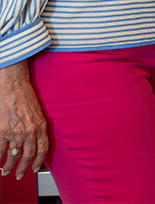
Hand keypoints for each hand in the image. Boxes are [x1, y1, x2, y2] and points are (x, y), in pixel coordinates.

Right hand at [0, 62, 47, 179]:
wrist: (12, 87)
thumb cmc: (25, 96)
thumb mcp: (38, 112)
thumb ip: (37, 127)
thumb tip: (35, 140)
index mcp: (41, 126)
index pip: (43, 149)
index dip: (39, 161)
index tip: (35, 168)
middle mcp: (29, 131)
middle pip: (28, 156)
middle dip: (23, 169)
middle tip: (20, 175)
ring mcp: (15, 133)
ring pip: (13, 156)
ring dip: (9, 166)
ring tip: (6, 171)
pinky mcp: (2, 132)